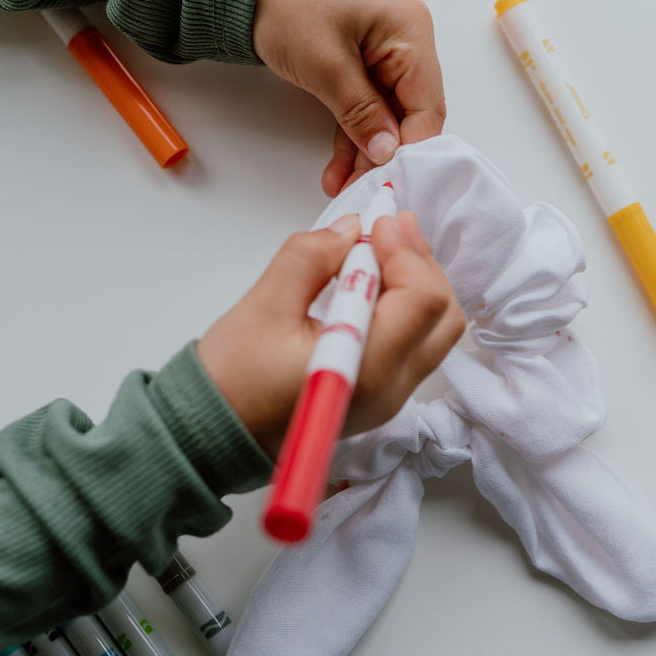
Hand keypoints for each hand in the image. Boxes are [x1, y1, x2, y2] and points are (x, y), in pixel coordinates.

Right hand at [197, 211, 464, 455]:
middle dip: (421, 265)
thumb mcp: (265, 304)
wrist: (213, 431)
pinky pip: (413, 345)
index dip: (405, 252)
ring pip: (434, 332)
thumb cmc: (231, 380)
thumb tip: (351, 229)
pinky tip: (372, 283)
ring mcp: (389, 397)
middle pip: (443, 317)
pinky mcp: (379, 396)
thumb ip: (311, 257)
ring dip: (416, 284)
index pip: (422, 300)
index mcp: (367, 369)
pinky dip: (404, 307)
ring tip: (381, 250)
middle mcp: (390, 390)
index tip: (377, 223)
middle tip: (389, 229)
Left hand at [253, 0, 446, 196]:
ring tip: (342, 188)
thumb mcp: (326, 64)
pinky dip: (351, 135)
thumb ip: (361, 112)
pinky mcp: (360, 63)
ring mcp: (383, 54)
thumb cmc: (288, 1)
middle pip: (410, 114)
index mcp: (411, 33)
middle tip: (363, 193)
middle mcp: (406, 43)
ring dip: (365, 152)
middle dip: (386, 156)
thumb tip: (387, 153)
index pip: (427, 106)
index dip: (412, 149)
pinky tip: (337, 168)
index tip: (393, 185)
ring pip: (385, 116)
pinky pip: (364, 107)